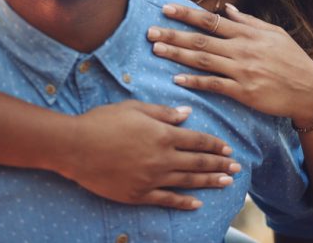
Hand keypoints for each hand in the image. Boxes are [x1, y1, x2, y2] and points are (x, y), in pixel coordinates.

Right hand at [59, 100, 240, 209]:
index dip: (214, 145)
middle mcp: (162, 158)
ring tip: (227, 183)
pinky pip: (166, 200)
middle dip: (219, 165)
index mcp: (162, 134)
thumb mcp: (135, 108)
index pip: (197, 140)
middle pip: (197, 163)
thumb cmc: (103, 122)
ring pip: (187, 182)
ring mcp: (151, 179)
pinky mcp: (138, 194)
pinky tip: (197, 203)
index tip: (228, 148)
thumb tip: (187, 114)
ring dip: (209, 182)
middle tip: (236, 168)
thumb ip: (163, 113)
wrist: (75, 147)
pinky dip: (183, 202)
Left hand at [147, 3, 312, 128]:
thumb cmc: (292, 60)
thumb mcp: (275, 34)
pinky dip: (195, 81)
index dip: (187, 14)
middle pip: (201, 39)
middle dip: (173, 34)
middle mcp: (242, 49)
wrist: (310, 90)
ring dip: (178, 54)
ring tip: (156, 50)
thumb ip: (249, 22)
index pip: (211, 21)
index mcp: (248, 34)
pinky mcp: (244, 92)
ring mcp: (242, 71)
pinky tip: (177, 78)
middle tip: (149, 31)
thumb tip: (229, 9)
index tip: (166, 9)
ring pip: (204, 60)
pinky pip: (214, 85)